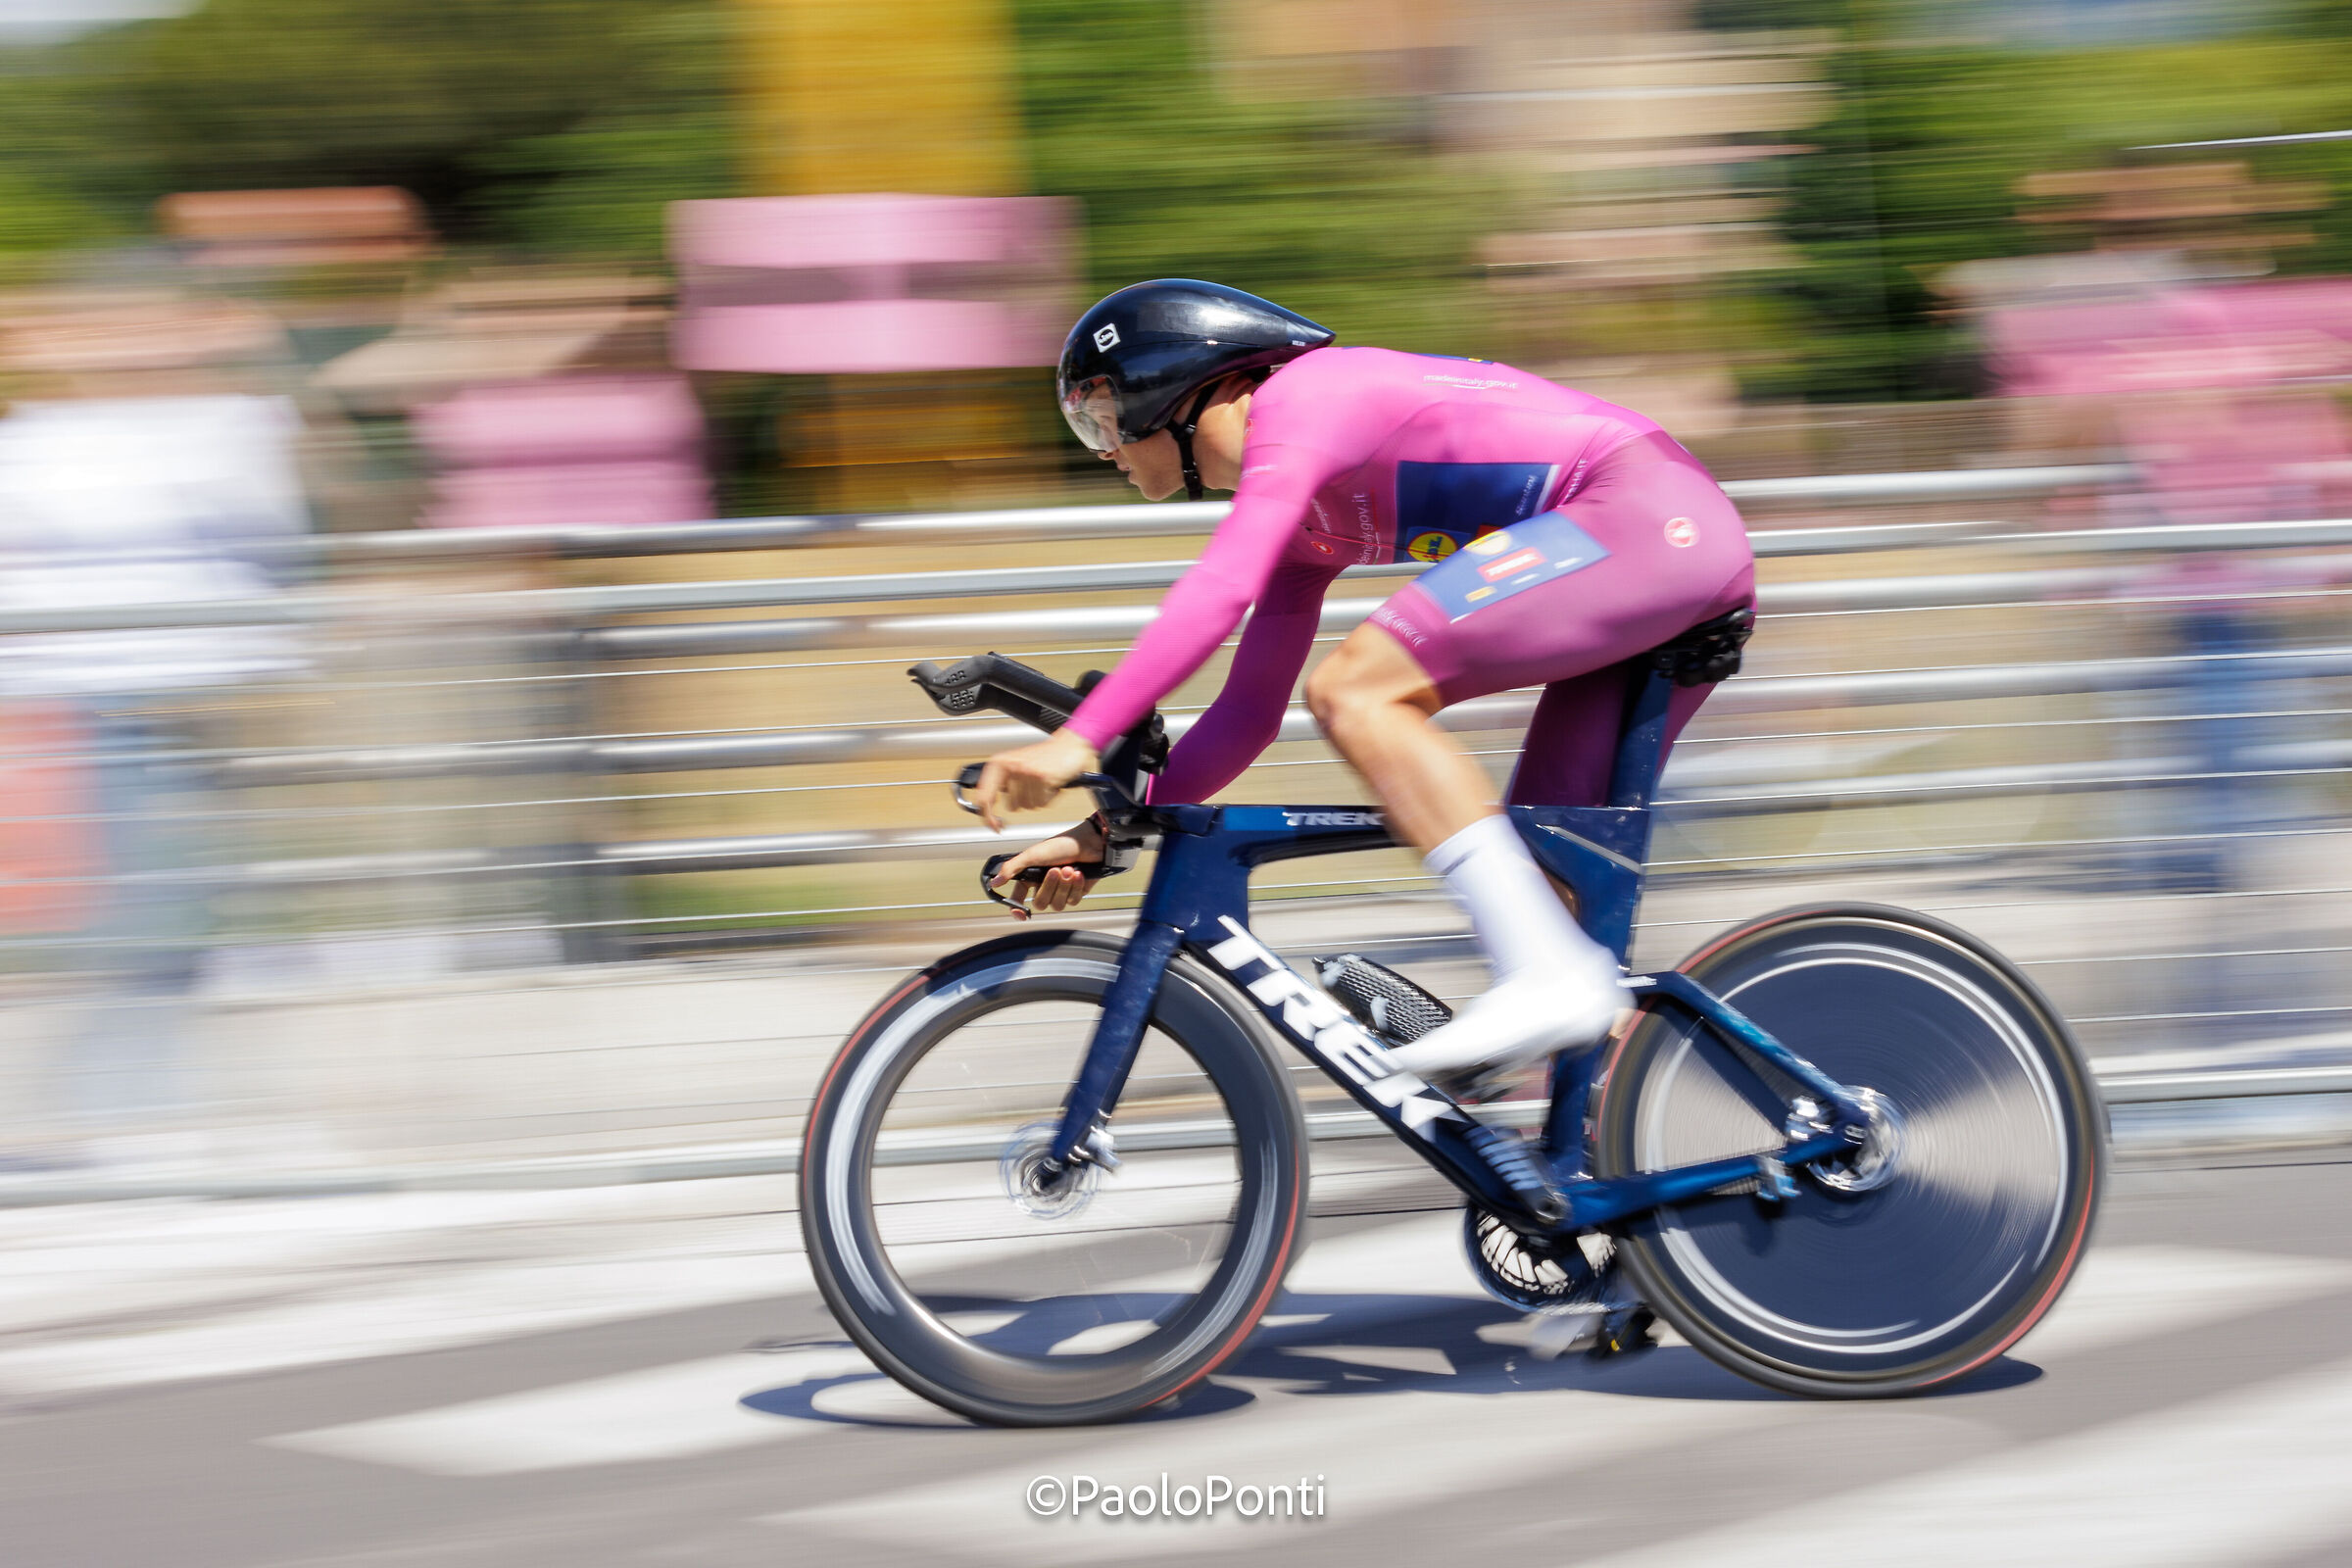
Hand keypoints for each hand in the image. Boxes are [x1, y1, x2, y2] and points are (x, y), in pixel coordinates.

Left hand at [972, 729, 1099, 831]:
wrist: (1069, 745)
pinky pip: (1043, 803)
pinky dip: (1049, 797)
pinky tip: (1052, 784)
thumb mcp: (1016, 765)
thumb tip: (985, 808)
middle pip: (1011, 806)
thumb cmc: (1044, 757)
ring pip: (1028, 806)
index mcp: (1000, 763)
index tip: (994, 826)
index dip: (987, 816)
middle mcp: (1012, 766)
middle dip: (1024, 802)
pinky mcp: (1043, 778)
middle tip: (1033, 787)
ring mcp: (1027, 772)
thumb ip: (1000, 783)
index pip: (984, 796)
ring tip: (1043, 783)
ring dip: (1038, 799)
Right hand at [987, 819, 1106, 920]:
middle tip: (1055, 870)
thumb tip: (994, 882)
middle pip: (1040, 903)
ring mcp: (1060, 891)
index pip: (1018, 898)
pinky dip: (1076, 887)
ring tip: (1069, 869)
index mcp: (1030, 877)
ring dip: (1064, 887)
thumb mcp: (1032, 855)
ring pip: (1057, 905)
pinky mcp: (1076, 892)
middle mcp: (1044, 886)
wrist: (1089, 842)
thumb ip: (1012, 868)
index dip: (1017, 908)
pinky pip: (1073, 901)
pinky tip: (1079, 873)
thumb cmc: (1060, 845)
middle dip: (1049, 887)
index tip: (1020, 913)